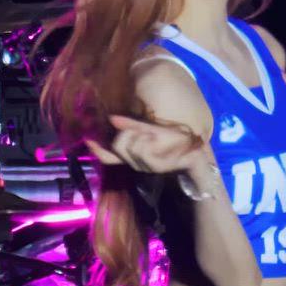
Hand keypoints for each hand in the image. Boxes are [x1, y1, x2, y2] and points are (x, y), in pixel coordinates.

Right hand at [85, 115, 203, 173]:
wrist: (197, 149)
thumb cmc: (174, 138)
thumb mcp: (149, 129)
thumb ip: (129, 126)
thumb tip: (111, 119)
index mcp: (134, 156)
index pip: (109, 157)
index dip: (97, 150)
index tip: (88, 139)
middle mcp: (137, 163)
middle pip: (119, 145)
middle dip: (129, 132)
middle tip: (145, 129)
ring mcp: (147, 166)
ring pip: (130, 146)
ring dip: (141, 134)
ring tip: (156, 133)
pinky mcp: (159, 165)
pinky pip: (143, 149)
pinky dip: (148, 138)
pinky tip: (158, 136)